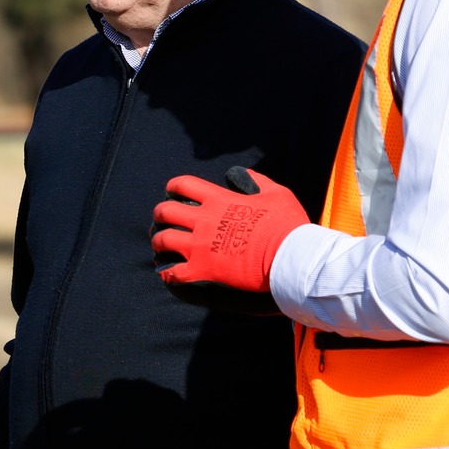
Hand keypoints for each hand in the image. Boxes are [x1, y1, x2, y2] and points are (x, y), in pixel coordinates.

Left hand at [151, 167, 308, 293]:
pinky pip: (175, 273)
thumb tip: (242, 174)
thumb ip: (257, 181)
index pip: (184, 184)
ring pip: (164, 240)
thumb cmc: (286, 224)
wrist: (290, 257)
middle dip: (159, 214)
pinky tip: (168, 274)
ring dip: (158, 242)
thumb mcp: (276, 193)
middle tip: (160, 219)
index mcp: (218, 200)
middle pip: (166, 212)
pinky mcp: (204, 269)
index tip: (172, 191)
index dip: (173, 186)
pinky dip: (168, 273)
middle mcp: (204, 221)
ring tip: (159, 246)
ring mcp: (201, 246)